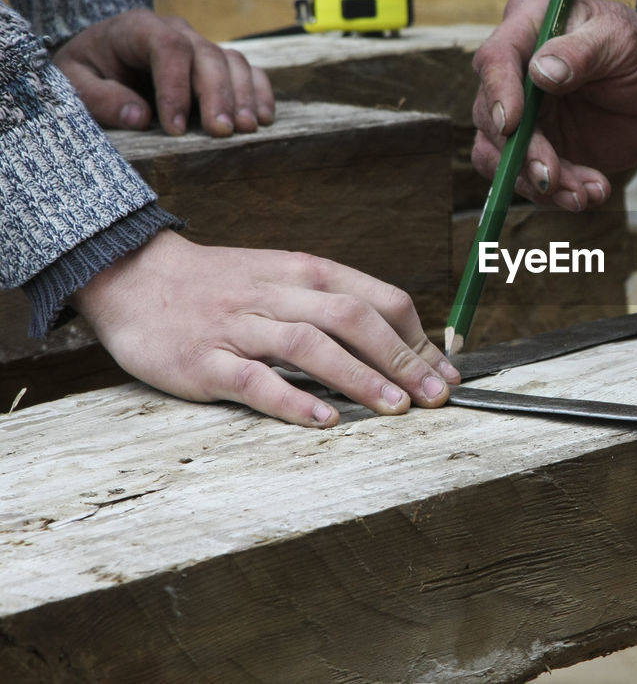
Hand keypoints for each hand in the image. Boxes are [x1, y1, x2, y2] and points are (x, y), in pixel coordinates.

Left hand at [53, 8, 274, 136]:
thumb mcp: (75, 83)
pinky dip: (259, 93)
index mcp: (138, 27)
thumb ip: (101, 98)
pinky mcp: (219, 64)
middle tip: (222, 132)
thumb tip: (140, 116)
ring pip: (233, 62)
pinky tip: (262, 119)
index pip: (167, 48)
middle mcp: (177, 32)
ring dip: (243, 96)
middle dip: (217, 95)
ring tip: (246, 129)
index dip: (176, 88)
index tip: (175, 128)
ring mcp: (202, 46)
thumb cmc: (88, 72)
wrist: (102, 59)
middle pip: (207, 56)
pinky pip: (248, 71)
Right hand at [69, 230, 459, 426]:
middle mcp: (279, 294)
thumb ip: (338, 305)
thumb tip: (403, 346)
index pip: (378, 299)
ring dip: (359, 377)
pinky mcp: (205, 361)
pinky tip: (325, 420)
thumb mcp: (285, 278)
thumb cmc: (224, 285)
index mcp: (306, 273)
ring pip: (310, 345)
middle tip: (436, 396)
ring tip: (396, 408)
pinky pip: (254, 380)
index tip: (447, 373)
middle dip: (403, 358)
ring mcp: (241, 327)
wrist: (133, 276)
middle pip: (353, 318)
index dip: (419, 338)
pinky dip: (293, 401)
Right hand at [471, 0, 636, 210]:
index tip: (513, 124)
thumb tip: (540, 72)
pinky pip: (526, 177)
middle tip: (553, 177)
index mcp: (529, 25)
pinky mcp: (535, 147)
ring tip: (584, 193)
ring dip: (536, 181)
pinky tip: (592, 191)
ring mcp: (522, 112)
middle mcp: (515, 69)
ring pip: (500, 155)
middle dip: (522, 152)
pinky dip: (556, 193)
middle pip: (490, 115)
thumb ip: (583, 52)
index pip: (495, 57)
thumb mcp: (623, 41)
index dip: (498, 92)